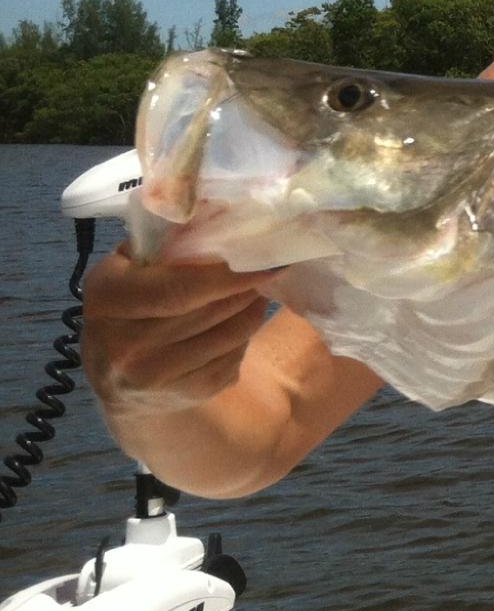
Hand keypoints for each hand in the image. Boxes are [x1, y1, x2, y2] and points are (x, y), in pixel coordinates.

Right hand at [82, 245, 269, 415]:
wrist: (118, 382)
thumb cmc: (127, 307)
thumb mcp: (126, 269)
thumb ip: (161, 245)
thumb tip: (219, 216)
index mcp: (108, 298)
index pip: (179, 288)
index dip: (228, 275)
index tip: (265, 260)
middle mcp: (123, 343)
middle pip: (210, 311)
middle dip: (246, 288)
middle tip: (268, 268)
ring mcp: (152, 376)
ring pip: (228, 336)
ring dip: (252, 311)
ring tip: (255, 293)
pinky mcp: (182, 394)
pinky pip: (232, 360)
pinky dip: (244, 338)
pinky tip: (238, 324)